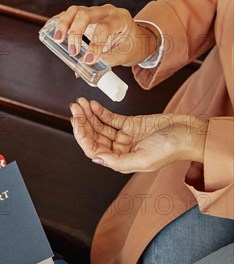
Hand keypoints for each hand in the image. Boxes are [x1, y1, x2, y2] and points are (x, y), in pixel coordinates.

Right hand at [50, 4, 159, 66]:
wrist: (136, 38)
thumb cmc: (132, 46)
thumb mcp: (124, 55)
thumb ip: (105, 60)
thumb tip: (83, 67)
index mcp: (120, 19)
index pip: (104, 28)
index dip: (95, 44)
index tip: (88, 60)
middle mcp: (106, 11)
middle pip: (86, 14)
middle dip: (76, 32)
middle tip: (73, 52)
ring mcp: (95, 11)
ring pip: (75, 11)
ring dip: (64, 24)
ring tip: (58, 40)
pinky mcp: (85, 16)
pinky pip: (70, 14)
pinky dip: (60, 21)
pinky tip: (51, 30)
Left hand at [70, 98, 208, 172]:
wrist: (188, 133)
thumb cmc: (171, 148)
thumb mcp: (143, 158)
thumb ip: (118, 161)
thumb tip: (97, 160)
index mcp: (121, 161)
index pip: (94, 150)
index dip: (82, 136)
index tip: (76, 121)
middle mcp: (120, 150)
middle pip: (94, 136)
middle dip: (83, 122)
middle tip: (74, 108)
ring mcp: (125, 136)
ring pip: (100, 126)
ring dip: (89, 114)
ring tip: (80, 102)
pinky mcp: (131, 124)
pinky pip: (111, 118)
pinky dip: (100, 111)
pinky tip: (92, 104)